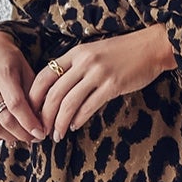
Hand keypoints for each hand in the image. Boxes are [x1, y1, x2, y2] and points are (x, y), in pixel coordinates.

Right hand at [0, 29, 46, 143]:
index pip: (16, 105)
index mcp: (3, 74)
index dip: (29, 122)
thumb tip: (42, 118)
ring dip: (11, 137)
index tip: (41, 133)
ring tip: (24, 138)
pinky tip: (7, 135)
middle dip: (23, 134)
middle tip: (36, 138)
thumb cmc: (7, 57)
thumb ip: (33, 92)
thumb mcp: (25, 68)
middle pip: (5, 119)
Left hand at [28, 25, 176, 140]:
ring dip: (59, 122)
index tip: (30, 112)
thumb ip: (76, 67)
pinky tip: (73, 126)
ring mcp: (98, 74)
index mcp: (75, 53)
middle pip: (54, 93)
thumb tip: (58, 92)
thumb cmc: (122, 53)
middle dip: (44, 116)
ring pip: (69, 103)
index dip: (33, 97)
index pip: (45, 75)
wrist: (151, 47)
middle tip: (41, 130)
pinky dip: (78, 119)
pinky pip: (89, 106)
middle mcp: (84, 62)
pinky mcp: (113, 86)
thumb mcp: (94, 53)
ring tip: (56, 135)